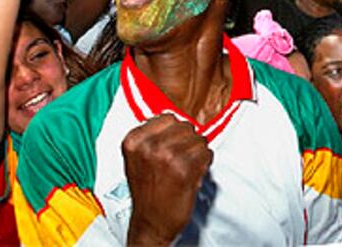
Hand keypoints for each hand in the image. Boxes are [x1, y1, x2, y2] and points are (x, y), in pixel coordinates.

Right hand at [124, 114, 212, 245]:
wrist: (150, 224)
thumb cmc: (146, 192)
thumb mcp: (137, 158)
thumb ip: (151, 136)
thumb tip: (174, 119)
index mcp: (134, 141)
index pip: (167, 117)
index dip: (175, 130)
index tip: (175, 141)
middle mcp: (150, 146)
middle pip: (184, 126)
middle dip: (188, 140)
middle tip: (182, 157)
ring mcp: (168, 157)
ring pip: (198, 139)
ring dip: (198, 152)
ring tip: (187, 166)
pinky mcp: (185, 170)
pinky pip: (207, 154)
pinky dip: (205, 163)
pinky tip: (193, 173)